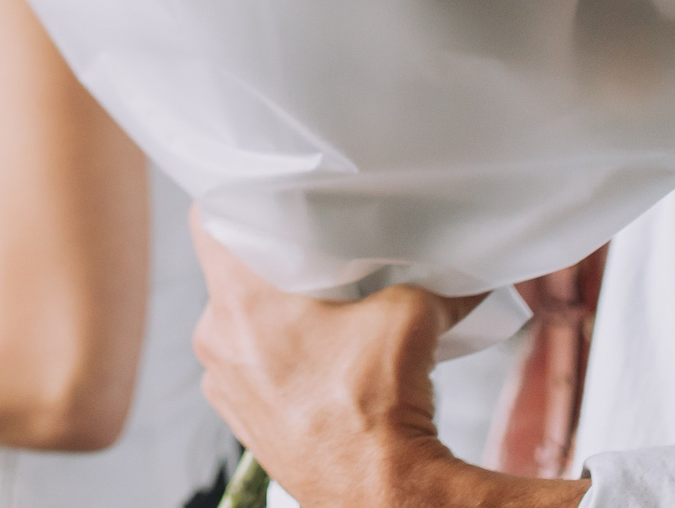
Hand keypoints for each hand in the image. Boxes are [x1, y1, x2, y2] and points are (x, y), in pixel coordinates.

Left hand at [189, 212, 586, 507]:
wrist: (380, 492)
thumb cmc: (381, 405)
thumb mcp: (411, 315)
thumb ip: (426, 278)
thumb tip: (462, 268)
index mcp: (240, 300)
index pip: (211, 220)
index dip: (237, 199)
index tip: (265, 196)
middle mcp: (216, 338)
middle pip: (228, 272)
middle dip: (269, 263)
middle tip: (312, 255)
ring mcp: (223, 382)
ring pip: (236, 322)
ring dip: (270, 315)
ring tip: (320, 312)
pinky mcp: (240, 417)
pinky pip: (245, 366)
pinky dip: (272, 357)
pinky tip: (315, 359)